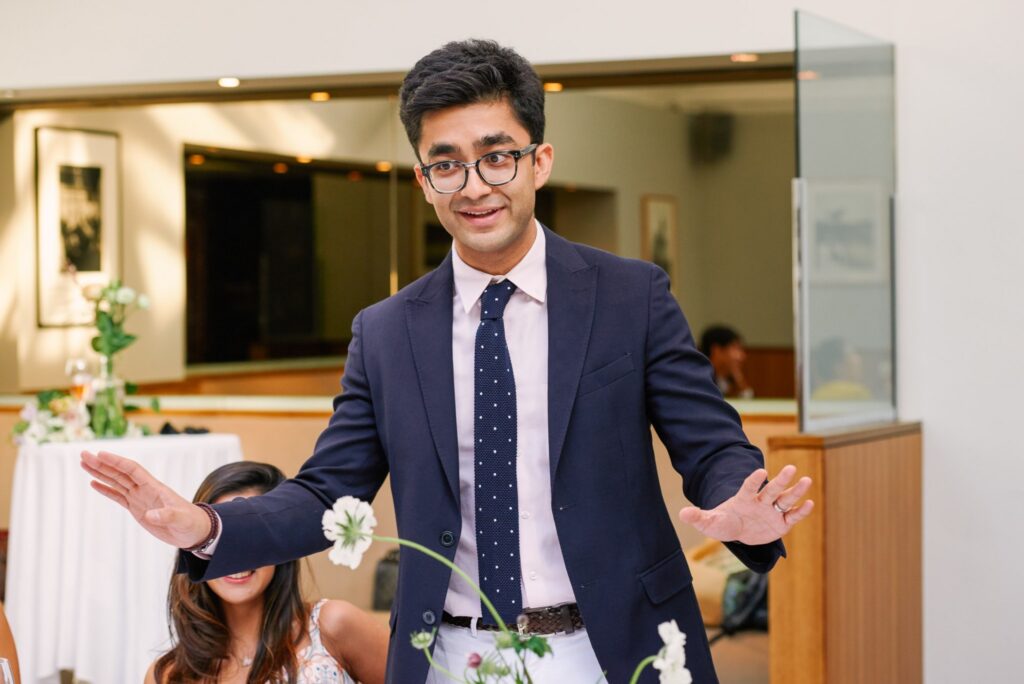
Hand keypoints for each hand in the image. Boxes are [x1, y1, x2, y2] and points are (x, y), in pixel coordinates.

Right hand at [80, 449, 210, 548]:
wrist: (194, 532)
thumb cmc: (191, 523)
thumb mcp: (181, 520)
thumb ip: (167, 516)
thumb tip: (150, 515)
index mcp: (154, 487)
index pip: (132, 470)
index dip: (117, 462)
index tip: (100, 454)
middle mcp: (145, 489)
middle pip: (120, 473)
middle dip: (102, 464)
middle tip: (83, 454)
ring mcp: (139, 498)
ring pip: (116, 482)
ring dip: (100, 473)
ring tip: (84, 464)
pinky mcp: (137, 509)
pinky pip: (118, 496)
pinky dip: (105, 490)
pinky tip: (93, 483)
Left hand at [679, 465, 813, 545]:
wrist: (737, 531)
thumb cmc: (723, 523)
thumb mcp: (709, 522)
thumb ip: (698, 517)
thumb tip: (683, 513)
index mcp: (744, 499)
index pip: (749, 487)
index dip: (754, 480)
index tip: (760, 471)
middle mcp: (761, 502)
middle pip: (772, 489)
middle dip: (781, 480)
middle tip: (791, 467)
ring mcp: (772, 511)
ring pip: (786, 499)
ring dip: (796, 491)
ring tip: (806, 480)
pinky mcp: (781, 523)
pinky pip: (793, 516)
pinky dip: (801, 511)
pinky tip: (810, 503)